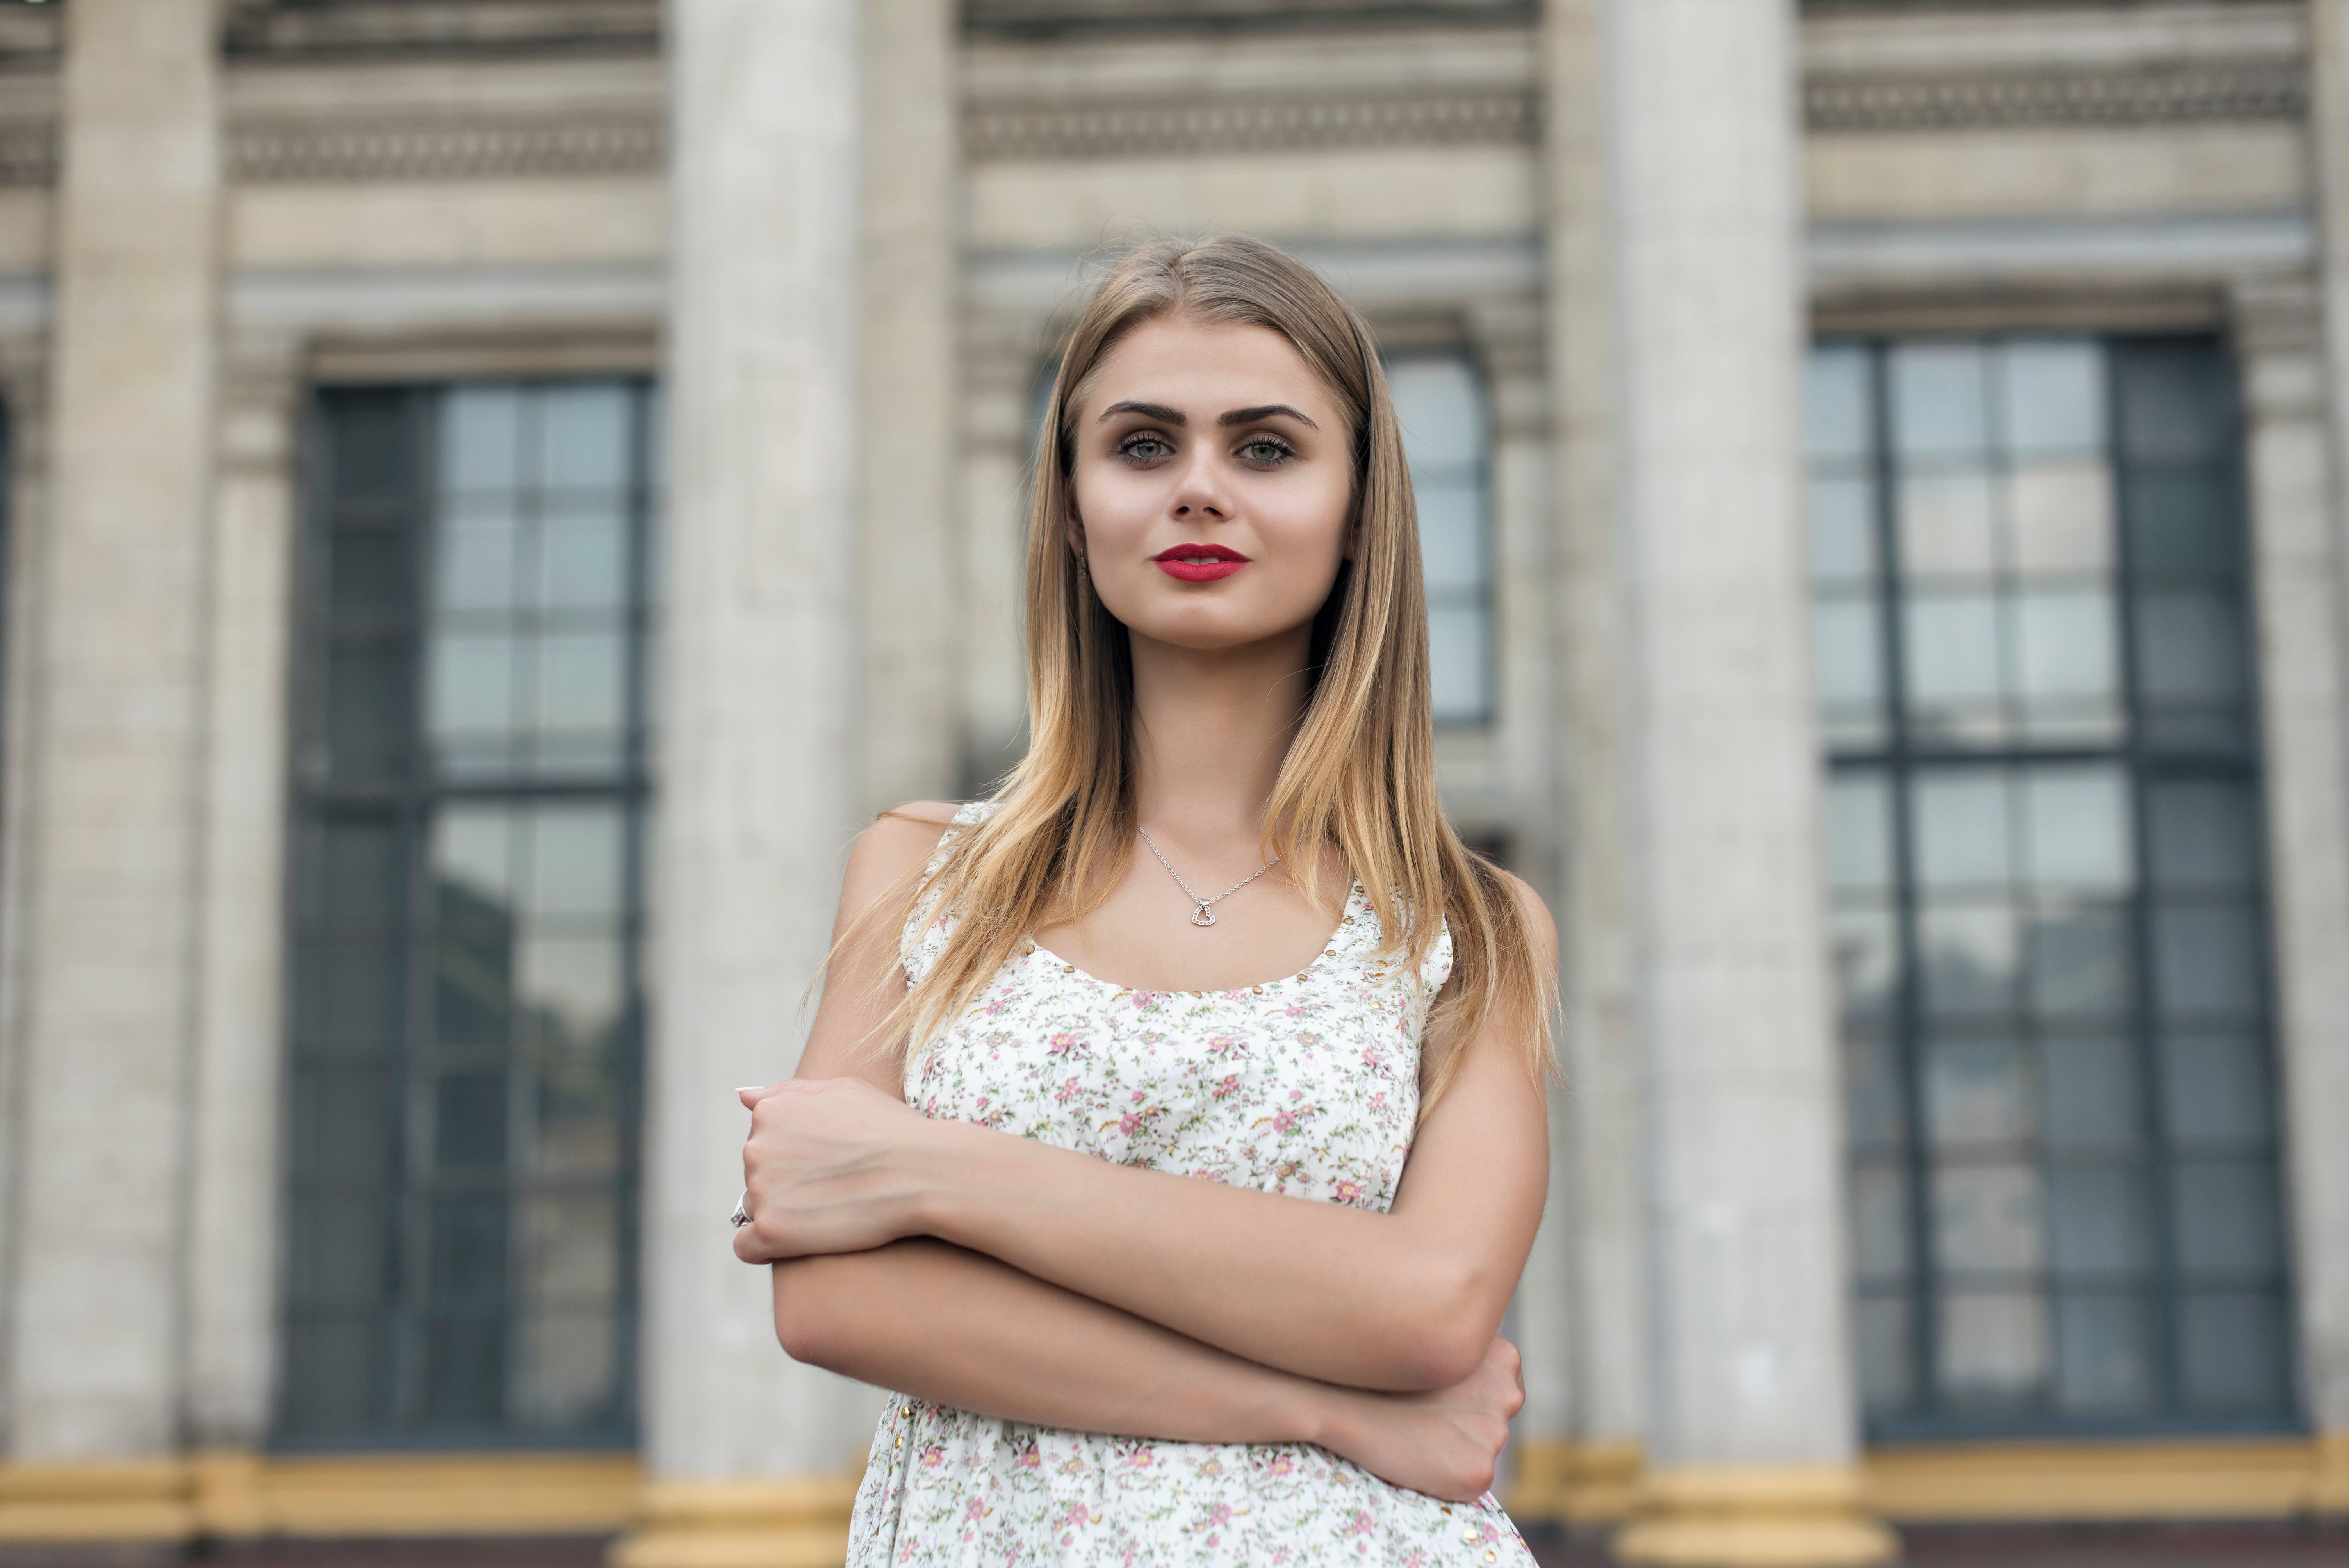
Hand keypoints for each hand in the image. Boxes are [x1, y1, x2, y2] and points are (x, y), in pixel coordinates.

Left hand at [732, 1077, 937, 1264]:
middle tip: (832, 1188)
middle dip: (787, 1184)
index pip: (762, 1141)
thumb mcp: (842, 1090)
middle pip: (756, 1176)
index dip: (794, 1157)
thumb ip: (789, 1091)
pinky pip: (746, 1247)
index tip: (825, 1165)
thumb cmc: (890, 1129)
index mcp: (769, 1113)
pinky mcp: (771, 1230)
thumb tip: (743, 1095)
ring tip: (829, 1210)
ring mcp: (761, 1190)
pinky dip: (766, 1248)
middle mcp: (755, 1148)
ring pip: (755, 1209)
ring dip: (783, 1213)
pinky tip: (799, 1242)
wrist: (920, 1172)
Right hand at [1317, 1337, 1523, 1501]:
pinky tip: (1413, 1454)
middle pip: (1493, 1416)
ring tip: (1411, 1429)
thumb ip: (1462, 1355)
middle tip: (1420, 1412)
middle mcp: (1509, 1396)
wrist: (1338, 1395)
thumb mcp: (1433, 1340)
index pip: (1502, 1382)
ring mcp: (1495, 1437)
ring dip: (1452, 1443)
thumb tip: (1468, 1379)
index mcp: (1503, 1357)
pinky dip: (1443, 1472)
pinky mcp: (1478, 1473)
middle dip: (1464, 1418)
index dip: (1466, 1389)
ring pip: (1480, 1447)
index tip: (1435, 1390)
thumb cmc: (1376, 1361)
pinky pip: (1468, 1479)